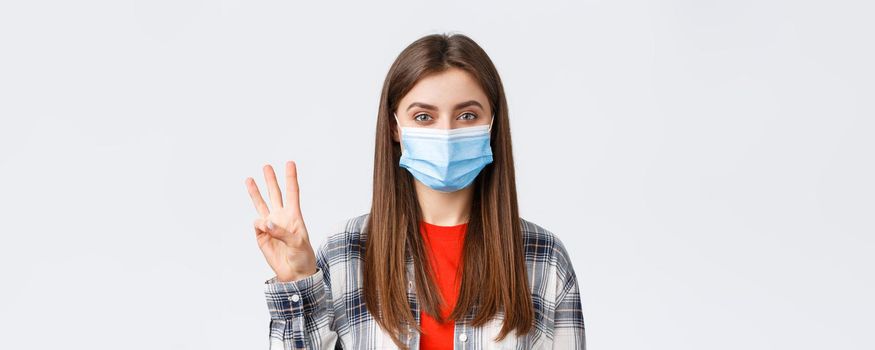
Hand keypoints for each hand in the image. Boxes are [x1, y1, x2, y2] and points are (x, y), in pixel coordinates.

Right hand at [245, 161, 316, 281]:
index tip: (290, 163)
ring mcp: (270, 226)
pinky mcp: (261, 235)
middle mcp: (281, 217)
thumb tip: (265, 222)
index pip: (292, 192)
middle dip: (271, 180)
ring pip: (261, 205)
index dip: (291, 177)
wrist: (294, 273)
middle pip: (275, 194)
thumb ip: (282, 231)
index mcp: (294, 215)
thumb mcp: (297, 243)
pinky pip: (257, 225)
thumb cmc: (302, 256)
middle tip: (266, 166)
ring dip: (255, 192)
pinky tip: (265, 231)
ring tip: (249, 179)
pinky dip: (259, 226)